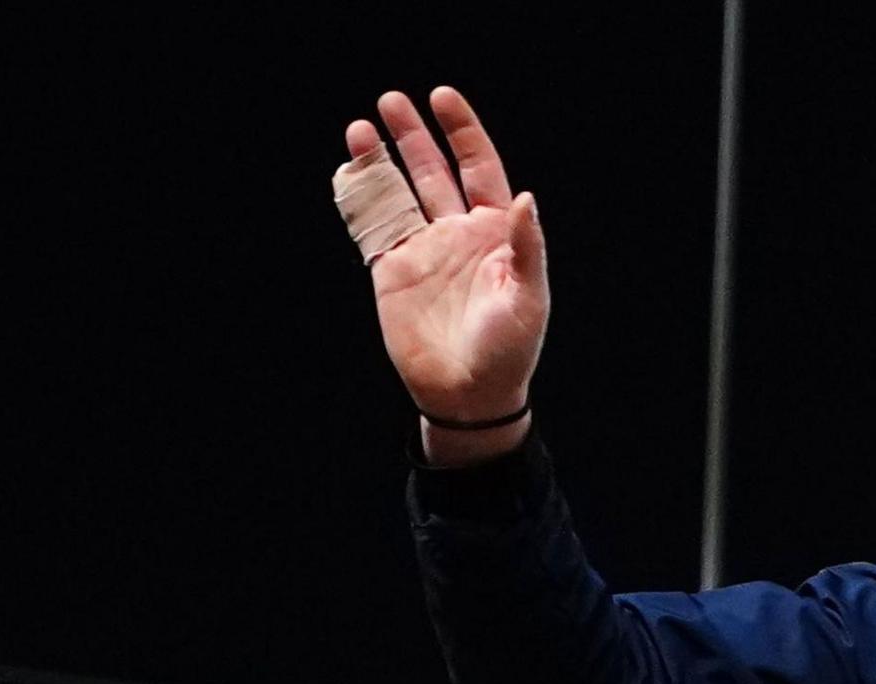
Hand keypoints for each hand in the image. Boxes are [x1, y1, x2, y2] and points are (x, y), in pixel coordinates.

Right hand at [337, 87, 547, 422]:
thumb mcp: (527, 298)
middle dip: (413, 134)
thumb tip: (524, 197)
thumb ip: (525, 246)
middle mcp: (457, 233)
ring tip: (361, 126)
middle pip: (432, 170)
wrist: (468, 394)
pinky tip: (347, 171)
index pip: (479, 168)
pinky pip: (372, 226)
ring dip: (380, 159)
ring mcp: (422, 250)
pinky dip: (358, 198)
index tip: (443, 97)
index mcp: (494, 233)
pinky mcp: (391, 270)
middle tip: (391, 100)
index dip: (463, 132)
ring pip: (397, 192)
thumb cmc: (509, 350)